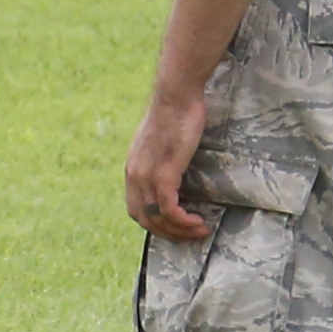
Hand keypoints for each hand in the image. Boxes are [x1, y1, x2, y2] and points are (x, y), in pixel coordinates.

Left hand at [123, 95, 213, 241]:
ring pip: (157, 218)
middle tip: (191, 235)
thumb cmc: (175, 113)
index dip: (155, 224)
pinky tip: (198, 222)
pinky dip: (182, 221)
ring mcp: (146, 176)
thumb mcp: (162, 142)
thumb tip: (174, 170)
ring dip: (180, 231)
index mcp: (132, 169)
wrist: (176, 96)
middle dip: (168, 233)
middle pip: (143, 219)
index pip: (135, 209)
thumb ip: (161, 160)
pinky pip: (169, 209)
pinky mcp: (163, 174)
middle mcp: (134, 176)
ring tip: (200, 231)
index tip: (177, 227)